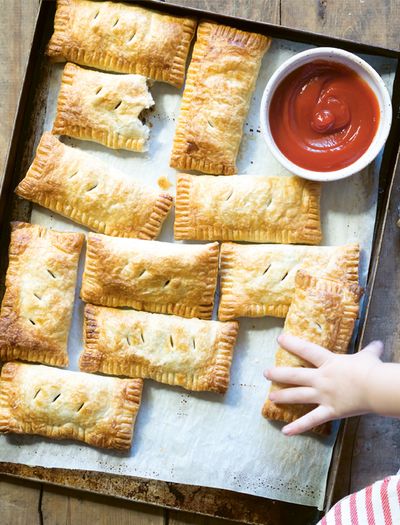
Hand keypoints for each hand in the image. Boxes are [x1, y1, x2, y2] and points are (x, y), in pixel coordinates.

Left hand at [264, 334, 383, 435]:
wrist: (376, 388)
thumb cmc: (371, 370)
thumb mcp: (368, 357)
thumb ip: (370, 350)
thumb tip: (378, 343)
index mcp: (329, 363)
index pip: (307, 350)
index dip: (292, 344)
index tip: (279, 339)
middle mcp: (321, 379)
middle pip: (295, 375)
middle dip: (279, 374)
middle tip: (266, 373)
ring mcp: (323, 395)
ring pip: (298, 395)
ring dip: (283, 396)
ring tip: (270, 397)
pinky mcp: (330, 411)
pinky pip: (311, 420)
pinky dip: (298, 427)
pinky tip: (285, 432)